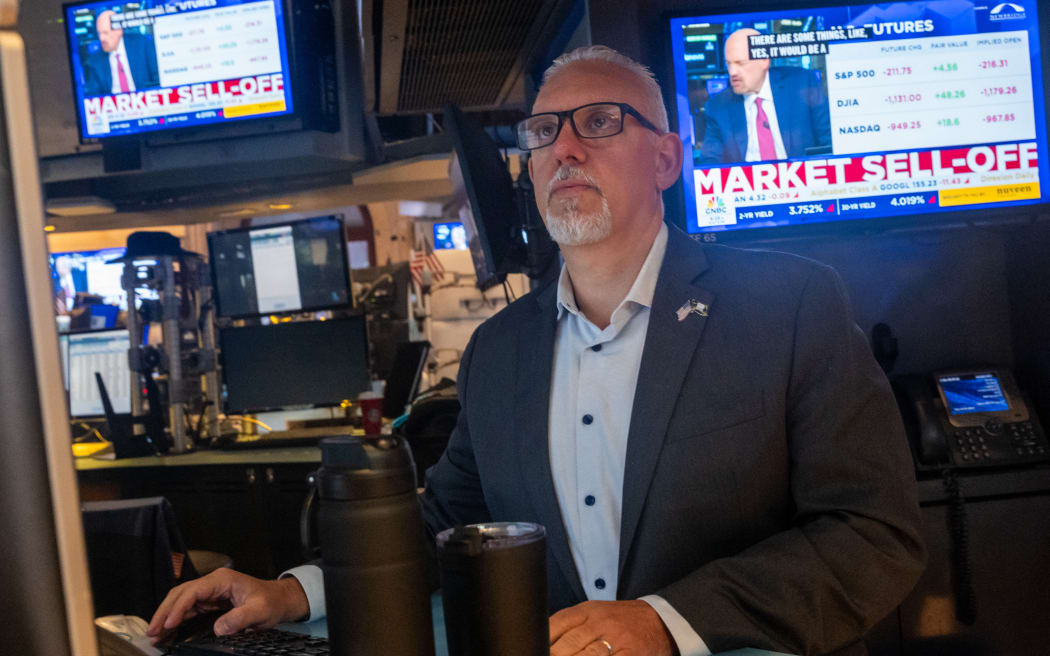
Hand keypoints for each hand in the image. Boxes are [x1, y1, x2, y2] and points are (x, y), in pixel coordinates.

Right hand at [146, 568, 308, 643]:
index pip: (194, 591)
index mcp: (222, 580)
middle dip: (165, 612)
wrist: (278, 601)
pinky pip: (187, 610)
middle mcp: (212, 583)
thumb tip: (218, 628)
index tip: (169, 624)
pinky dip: (175, 620)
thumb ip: (240, 618)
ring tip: (154, 635)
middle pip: (181, 594)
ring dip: (166, 617)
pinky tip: (166, 632)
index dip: (179, 607)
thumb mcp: (260, 611)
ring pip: (180, 601)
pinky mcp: (209, 602)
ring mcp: (209, 592)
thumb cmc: (271, 602)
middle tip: (152, 632)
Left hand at [549, 600, 674, 655]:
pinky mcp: (630, 654)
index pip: (557, 624)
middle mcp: (600, 622)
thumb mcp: (595, 613)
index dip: (543, 641)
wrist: (660, 621)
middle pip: (568, 644)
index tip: (534, 650)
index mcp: (587, 611)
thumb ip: (571, 625)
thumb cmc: (622, 620)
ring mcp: (616, 639)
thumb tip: (544, 640)